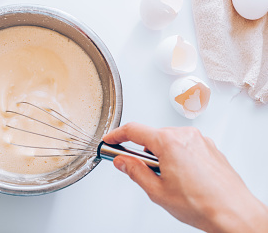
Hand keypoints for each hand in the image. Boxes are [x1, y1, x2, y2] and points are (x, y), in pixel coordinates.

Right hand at [102, 123, 267, 232]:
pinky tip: (181, 177)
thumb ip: (135, 172)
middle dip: (141, 150)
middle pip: (152, 135)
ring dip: (161, 154)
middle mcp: (185, 135)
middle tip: (136, 168)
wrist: (234, 213)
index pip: (134, 130)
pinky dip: (177, 155)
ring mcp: (200, 140)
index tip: (110, 140)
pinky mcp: (209, 147)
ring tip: (167, 179)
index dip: (117, 135)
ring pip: (169, 140)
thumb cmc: (202, 204)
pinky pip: (185, 145)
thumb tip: (123, 162)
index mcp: (169, 142)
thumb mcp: (157, 191)